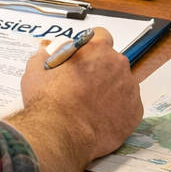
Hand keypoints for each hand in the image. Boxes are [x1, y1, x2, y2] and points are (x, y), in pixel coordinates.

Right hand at [20, 28, 142, 160]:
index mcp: (96, 49)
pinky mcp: (135, 112)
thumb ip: (44, 57)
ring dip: (110, 90)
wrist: (60, 136)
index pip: (101, 35)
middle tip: (83, 87)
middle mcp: (118, 64)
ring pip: (122, 84)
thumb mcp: (35, 72)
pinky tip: (101, 119)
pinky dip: (117, 110)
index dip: (92, 47)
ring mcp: (130, 89)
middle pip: (112, 61)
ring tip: (92, 107)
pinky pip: (128, 106)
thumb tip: (46, 53)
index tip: (84, 58)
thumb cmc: (47, 102)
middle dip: (101, 70)